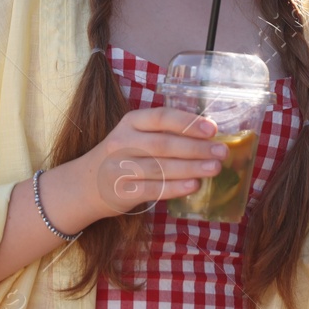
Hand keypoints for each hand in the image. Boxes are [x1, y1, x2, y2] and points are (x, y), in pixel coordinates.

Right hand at [71, 107, 227, 220]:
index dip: (188, 122)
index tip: (213, 129)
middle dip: (196, 148)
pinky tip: (194, 186)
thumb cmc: (122, 155)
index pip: (161, 117)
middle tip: (221, 152)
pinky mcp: (122, 191)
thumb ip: (163, 133)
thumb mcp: (135, 135)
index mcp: (130, 122)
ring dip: (191, 168)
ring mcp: (120, 167)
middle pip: (164, 144)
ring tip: (214, 168)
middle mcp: (123, 142)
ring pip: (161, 167)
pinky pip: (153, 189)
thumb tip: (208, 136)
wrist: (86, 184)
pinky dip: (175, 188)